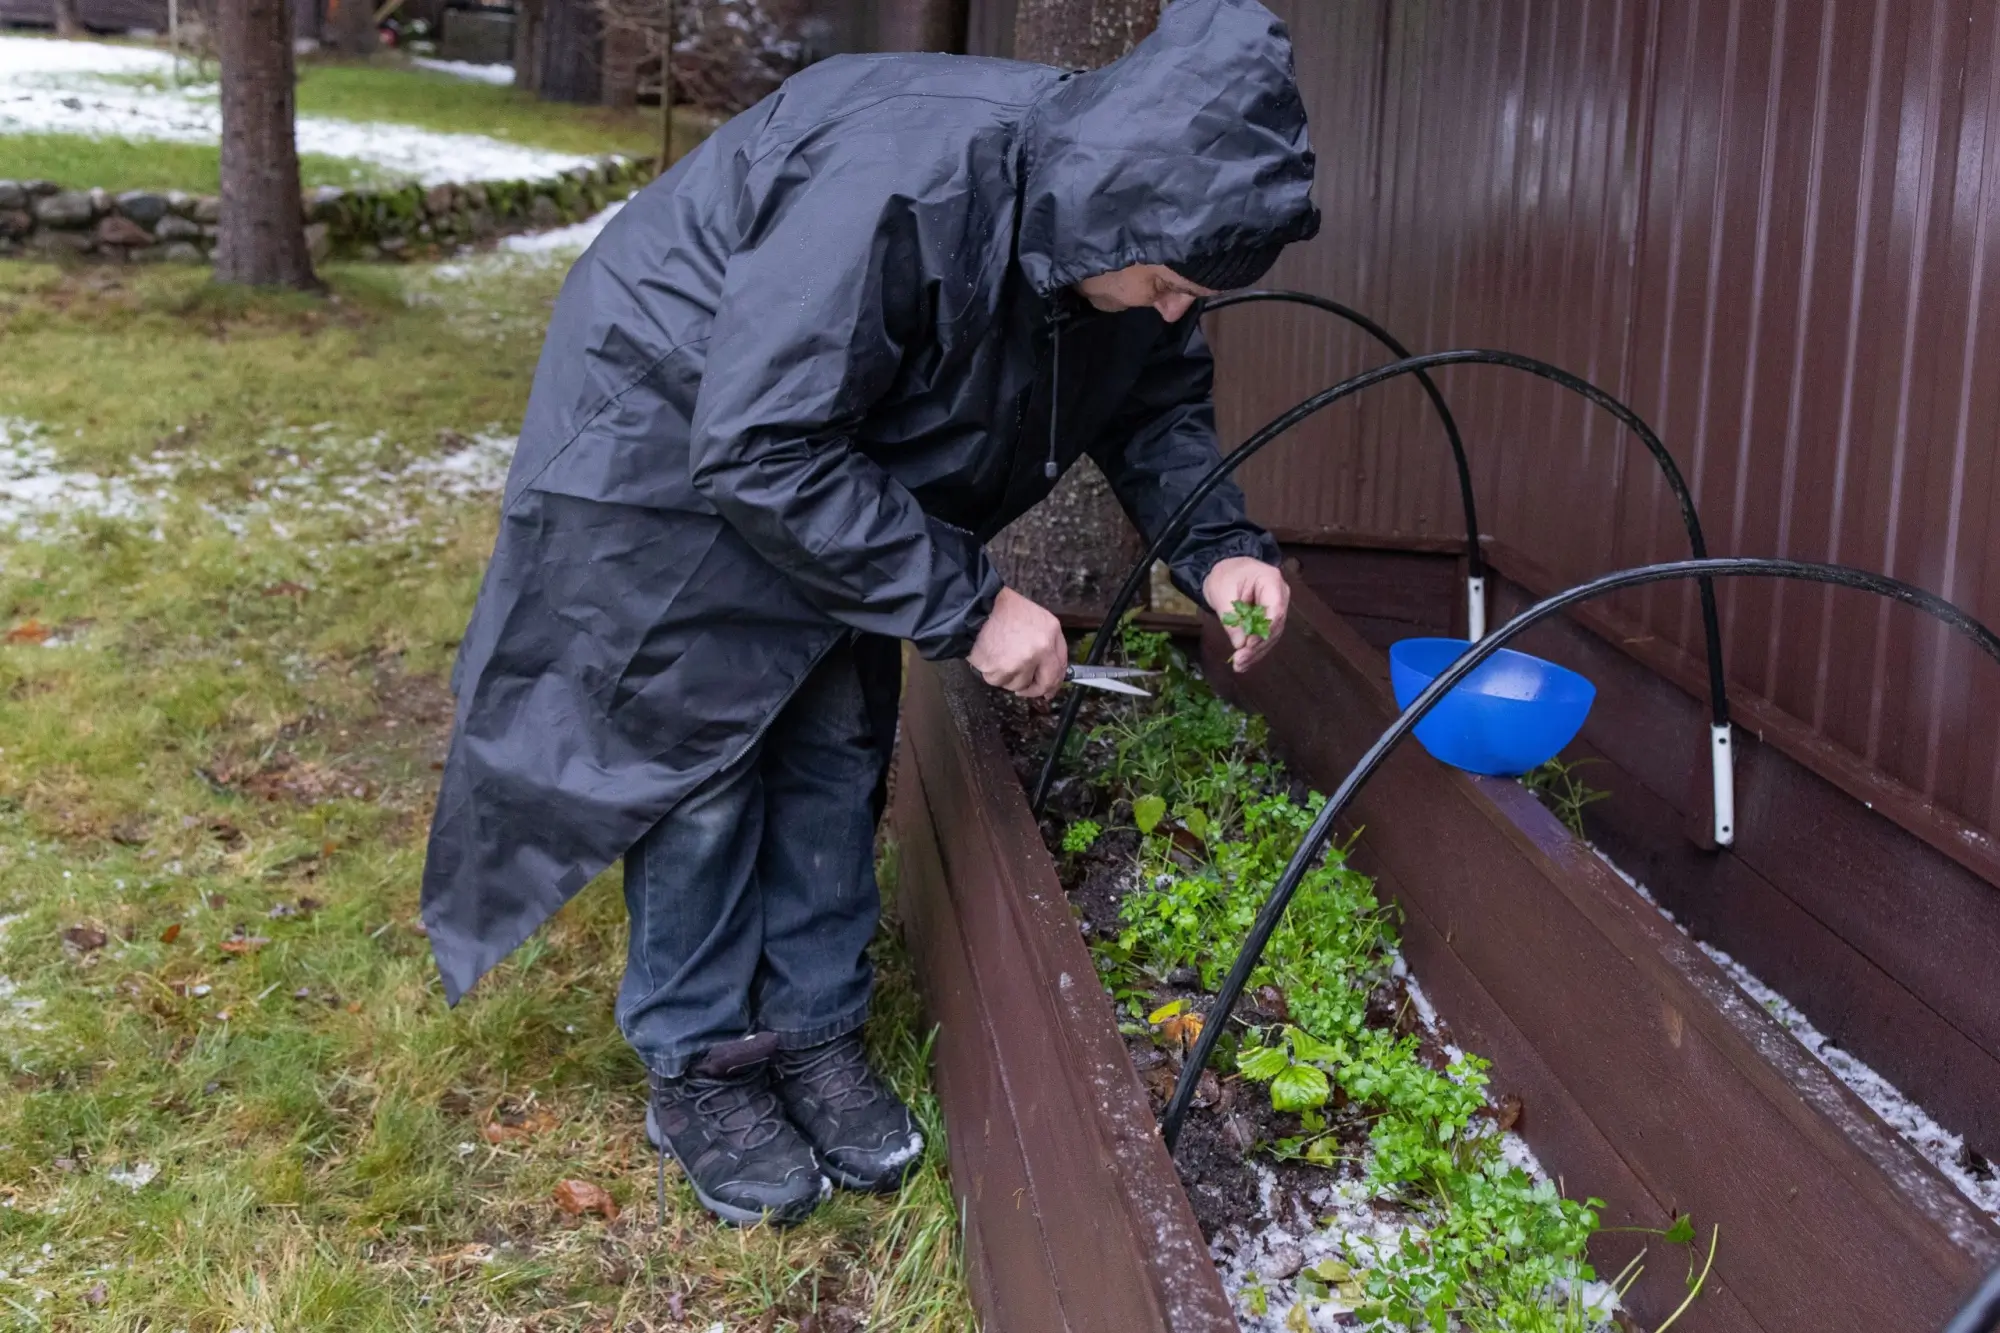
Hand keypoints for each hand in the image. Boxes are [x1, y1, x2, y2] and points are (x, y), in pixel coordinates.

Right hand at [969, 588, 1068, 699]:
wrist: (977, 609)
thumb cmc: (1003, 611)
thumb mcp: (1035, 617)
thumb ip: (1046, 642)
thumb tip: (1049, 669)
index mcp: (1051, 633)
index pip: (1060, 666)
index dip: (1055, 681)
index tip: (1050, 689)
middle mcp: (1041, 649)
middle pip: (1045, 683)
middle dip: (1036, 690)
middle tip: (1027, 691)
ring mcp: (1022, 662)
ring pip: (1019, 685)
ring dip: (1010, 678)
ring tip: (1000, 658)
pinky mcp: (1002, 670)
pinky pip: (1000, 682)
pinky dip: (994, 675)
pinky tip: (991, 659)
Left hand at [1203, 557, 1289, 672]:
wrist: (1225, 569)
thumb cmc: (1224, 575)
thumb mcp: (1222, 593)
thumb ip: (1231, 617)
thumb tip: (1240, 644)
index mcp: (1271, 580)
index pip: (1275, 609)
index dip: (1264, 630)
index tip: (1249, 645)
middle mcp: (1280, 595)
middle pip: (1275, 626)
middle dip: (1258, 646)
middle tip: (1240, 660)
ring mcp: (1277, 608)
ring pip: (1272, 635)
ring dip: (1256, 652)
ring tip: (1240, 665)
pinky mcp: (1269, 619)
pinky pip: (1265, 637)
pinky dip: (1255, 650)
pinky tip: (1245, 664)